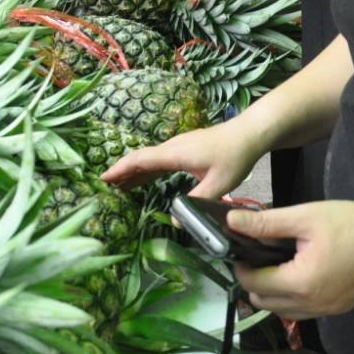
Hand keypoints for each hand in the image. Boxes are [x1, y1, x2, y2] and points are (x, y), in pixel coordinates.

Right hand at [101, 117, 266, 198]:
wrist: (250, 133)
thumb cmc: (235, 155)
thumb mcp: (219, 183)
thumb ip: (196, 202)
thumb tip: (175, 220)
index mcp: (174, 153)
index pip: (140, 160)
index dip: (120, 169)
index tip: (103, 179)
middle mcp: (172, 147)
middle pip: (140, 159)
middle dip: (121, 173)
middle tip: (105, 188)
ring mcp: (178, 147)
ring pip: (149, 160)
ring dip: (133, 172)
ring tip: (119, 187)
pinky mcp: (185, 149)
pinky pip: (159, 160)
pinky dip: (146, 170)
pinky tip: (143, 180)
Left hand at [229, 201, 353, 320]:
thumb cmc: (348, 223)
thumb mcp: (304, 217)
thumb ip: (265, 223)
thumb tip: (231, 220)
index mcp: (301, 283)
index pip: (255, 285)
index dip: (241, 268)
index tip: (240, 251)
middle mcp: (312, 305)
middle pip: (265, 303)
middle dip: (253, 282)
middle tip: (255, 257)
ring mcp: (327, 310)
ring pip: (282, 311)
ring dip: (271, 294)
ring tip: (273, 265)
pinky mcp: (338, 309)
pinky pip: (302, 312)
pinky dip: (290, 299)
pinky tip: (294, 275)